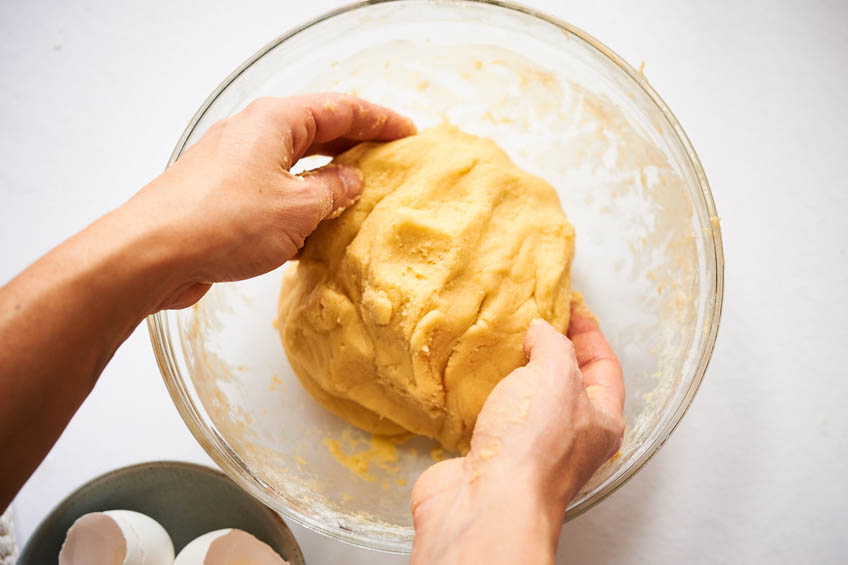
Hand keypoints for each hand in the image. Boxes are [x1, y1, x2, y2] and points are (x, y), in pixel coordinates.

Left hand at [0, 92, 414, 507]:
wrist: (152, 253)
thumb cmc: (222, 222)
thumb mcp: (298, 208)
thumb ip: (333, 191)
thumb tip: (349, 181)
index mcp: (275, 121)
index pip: (342, 109)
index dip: (380, 121)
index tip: (408, 133)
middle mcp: (252, 133)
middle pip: (317, 130)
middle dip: (355, 145)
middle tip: (388, 160)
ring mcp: (233, 163)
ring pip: (293, 161)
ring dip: (326, 176)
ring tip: (357, 195)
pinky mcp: (220, 193)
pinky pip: (272, 187)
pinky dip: (299, 199)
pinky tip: (313, 226)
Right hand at [410, 299, 624, 563]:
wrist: (486, 502)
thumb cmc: (532, 445)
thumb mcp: (556, 374)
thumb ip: (553, 344)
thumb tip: (540, 332)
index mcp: (601, 421)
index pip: (605, 365)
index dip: (588, 331)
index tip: (568, 305)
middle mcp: (569, 438)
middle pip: (566, 382)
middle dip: (549, 349)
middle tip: (532, 319)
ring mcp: (528, 449)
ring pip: (526, 399)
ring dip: (513, 372)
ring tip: (499, 342)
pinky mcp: (492, 455)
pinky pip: (491, 414)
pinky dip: (482, 393)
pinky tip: (472, 377)